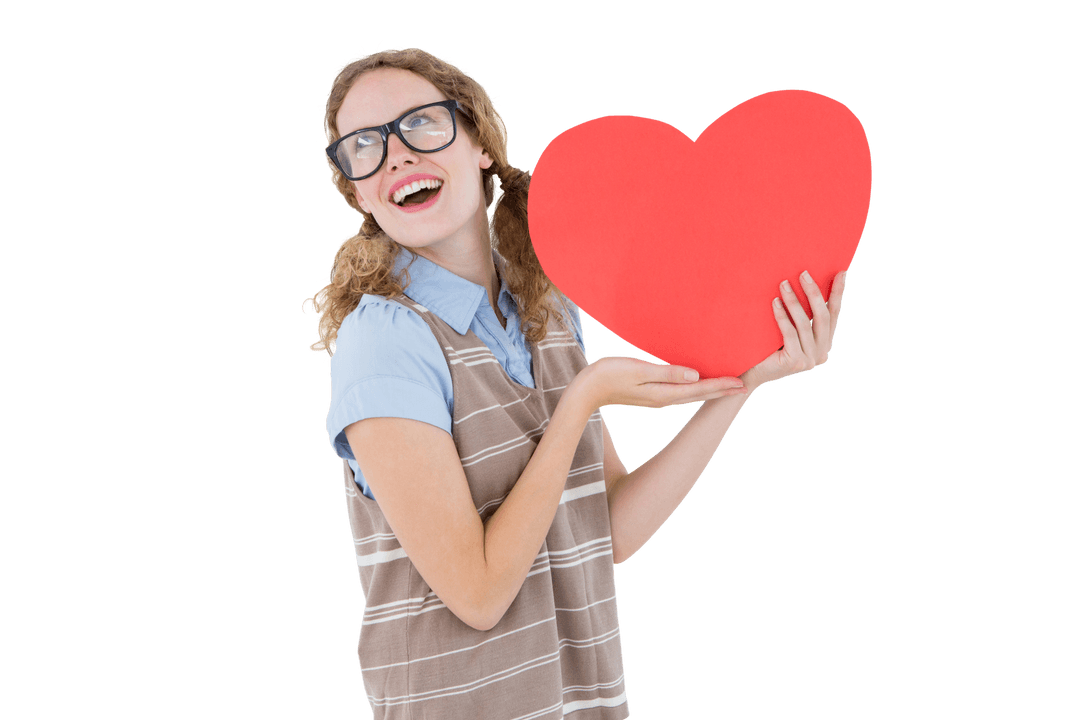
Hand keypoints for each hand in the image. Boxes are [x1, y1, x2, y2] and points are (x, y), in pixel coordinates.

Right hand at [574, 355, 746, 412]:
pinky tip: (699, 381)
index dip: (722, 386)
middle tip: (746, 385)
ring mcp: (657, 398)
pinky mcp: (651, 394)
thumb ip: (666, 373)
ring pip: (692, 394)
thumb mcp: (637, 370)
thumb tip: (695, 376)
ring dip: (711, 389)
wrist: (585, 391)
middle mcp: (664, 399)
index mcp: (663, 393)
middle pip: (700, 394)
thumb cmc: (607, 375)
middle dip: (722, 390)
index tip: (743, 383)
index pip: (699, 390)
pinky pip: (681, 391)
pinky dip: (696, 387)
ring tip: (728, 384)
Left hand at [741, 270, 847, 391]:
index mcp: (825, 344)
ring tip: (783, 284)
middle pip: (823, 317)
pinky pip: (790, 333)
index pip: (834, 315)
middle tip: (803, 273)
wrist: (752, 374)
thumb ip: (801, 318)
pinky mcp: (796, 362)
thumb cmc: (769, 348)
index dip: (838, 293)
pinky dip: (783, 315)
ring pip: (805, 324)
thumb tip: (805, 283)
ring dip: (794, 301)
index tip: (841, 272)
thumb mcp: (790, 331)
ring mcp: (810, 360)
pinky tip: (775, 302)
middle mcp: (822, 353)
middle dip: (814, 293)